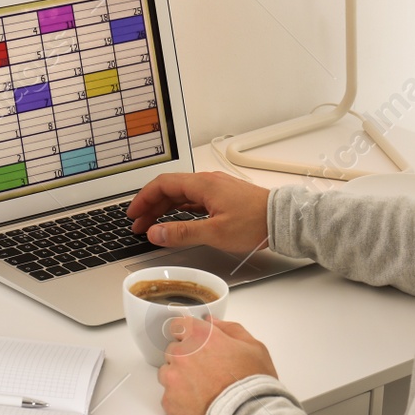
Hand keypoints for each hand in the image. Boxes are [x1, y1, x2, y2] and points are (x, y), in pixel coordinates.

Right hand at [128, 172, 270, 254]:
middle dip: (151, 206)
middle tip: (138, 224)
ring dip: (165, 208)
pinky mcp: (224, 197)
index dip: (143, 198)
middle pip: (170, 188)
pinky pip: (195, 199)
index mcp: (202, 184)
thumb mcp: (214, 232)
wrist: (282, 219)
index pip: (162, 184)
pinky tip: (177, 220)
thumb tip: (155, 232)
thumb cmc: (255, 223)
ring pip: (182, 194)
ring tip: (153, 224)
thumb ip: (182, 232)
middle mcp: (208, 182)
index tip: (133, 214)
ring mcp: (217, 189)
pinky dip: (180, 209)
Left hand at [157, 316, 277, 414]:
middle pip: (173, 350)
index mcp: (200, 336)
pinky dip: (180, 400)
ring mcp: (172, 378)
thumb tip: (213, 322)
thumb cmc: (252, 383)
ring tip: (202, 390)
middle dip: (185, 357)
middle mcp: (181, 354)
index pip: (178, 324)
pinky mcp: (168, 402)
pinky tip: (198, 404)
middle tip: (205, 370)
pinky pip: (169, 396)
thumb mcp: (253, 347)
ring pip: (168, 373)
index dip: (186, 333)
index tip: (193, 340)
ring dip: (179, 378)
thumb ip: (230, 329)